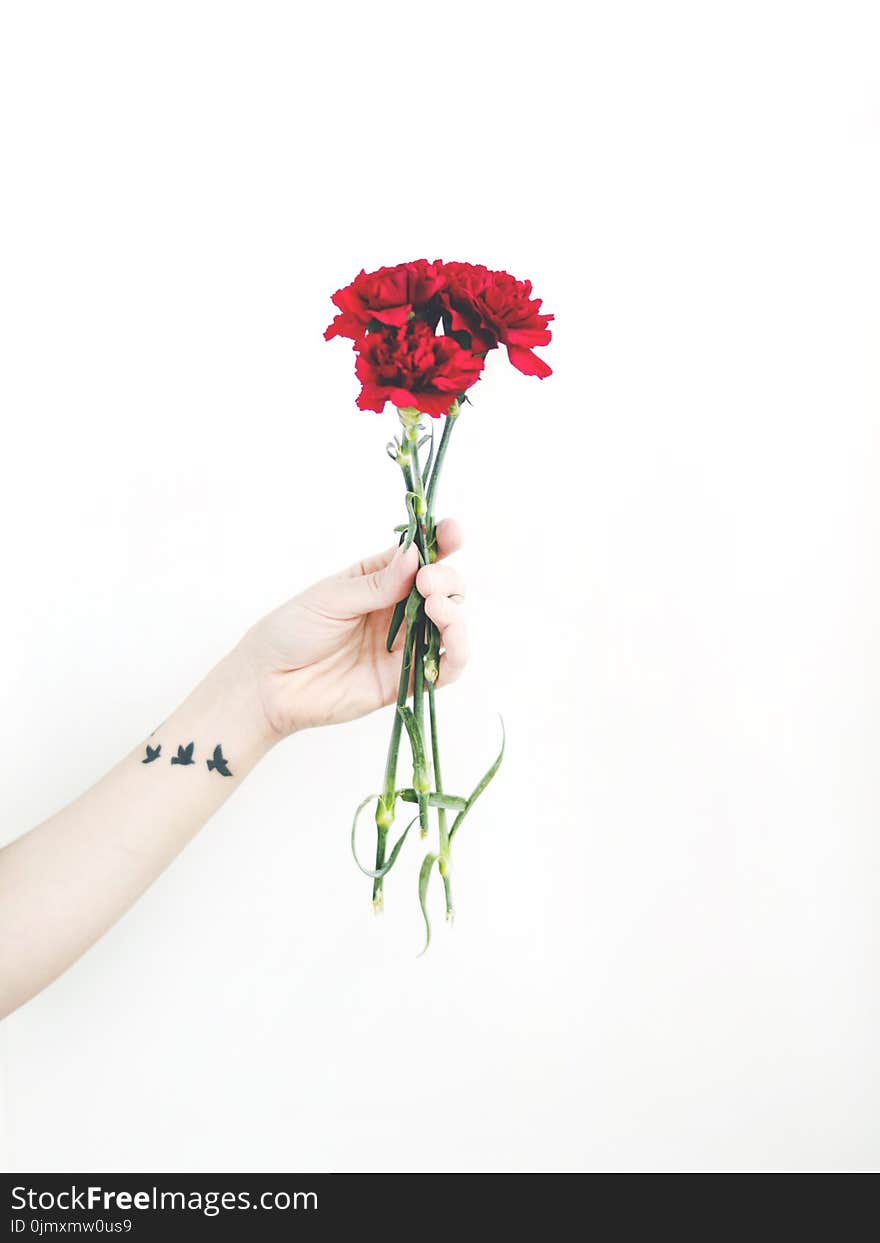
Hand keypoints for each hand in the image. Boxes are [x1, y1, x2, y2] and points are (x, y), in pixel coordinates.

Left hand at [239, 519, 467, 736]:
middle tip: (426, 583)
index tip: (452, 532)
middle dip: (445, 580)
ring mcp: (404, 645)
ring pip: (451, 626)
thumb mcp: (331, 598)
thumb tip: (416, 558)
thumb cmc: (292, 631)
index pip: (421, 557)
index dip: (441, 542)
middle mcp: (398, 610)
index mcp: (379, 579)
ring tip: (436, 607)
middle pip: (444, 589)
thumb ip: (377, 584)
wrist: (269, 683)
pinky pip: (444, 668)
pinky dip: (458, 652)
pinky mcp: (404, 680)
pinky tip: (451, 640)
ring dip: (455, 613)